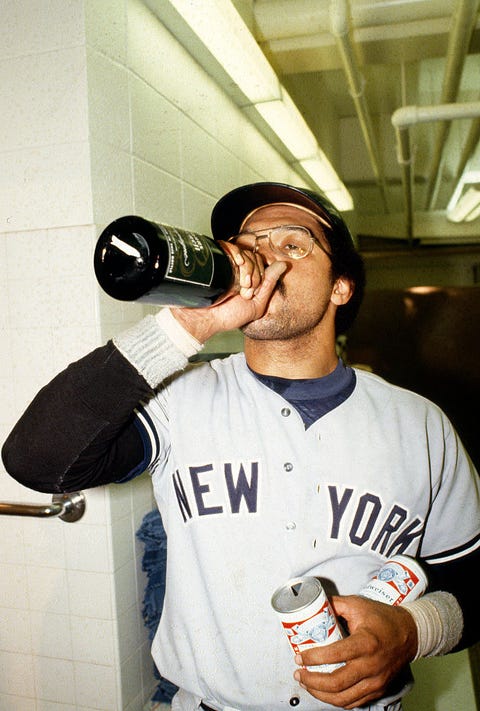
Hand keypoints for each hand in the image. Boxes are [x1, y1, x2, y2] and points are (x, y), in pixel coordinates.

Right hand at [171, 241, 286, 341]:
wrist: (203, 319)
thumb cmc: (227, 316)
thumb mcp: (256, 305)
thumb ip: (269, 285)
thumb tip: (283, 265)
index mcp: (248, 278)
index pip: (261, 265)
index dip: (260, 275)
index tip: (252, 291)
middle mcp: (237, 269)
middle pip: (253, 257)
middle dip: (254, 274)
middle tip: (245, 290)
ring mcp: (225, 264)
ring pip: (243, 252)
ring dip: (246, 267)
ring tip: (240, 284)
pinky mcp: (214, 259)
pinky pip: (227, 245)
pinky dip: (235, 250)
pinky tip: (237, 261)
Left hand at [293, 595, 417, 708]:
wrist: (410, 634)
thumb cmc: (383, 618)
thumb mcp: (358, 604)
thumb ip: (334, 605)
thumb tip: (313, 606)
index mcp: (365, 643)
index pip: (334, 655)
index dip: (312, 658)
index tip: (299, 656)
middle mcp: (371, 665)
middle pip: (336, 683)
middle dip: (312, 681)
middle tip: (299, 673)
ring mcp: (376, 681)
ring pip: (343, 698)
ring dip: (320, 694)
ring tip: (307, 684)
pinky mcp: (378, 689)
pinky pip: (353, 702)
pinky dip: (336, 700)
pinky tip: (324, 692)